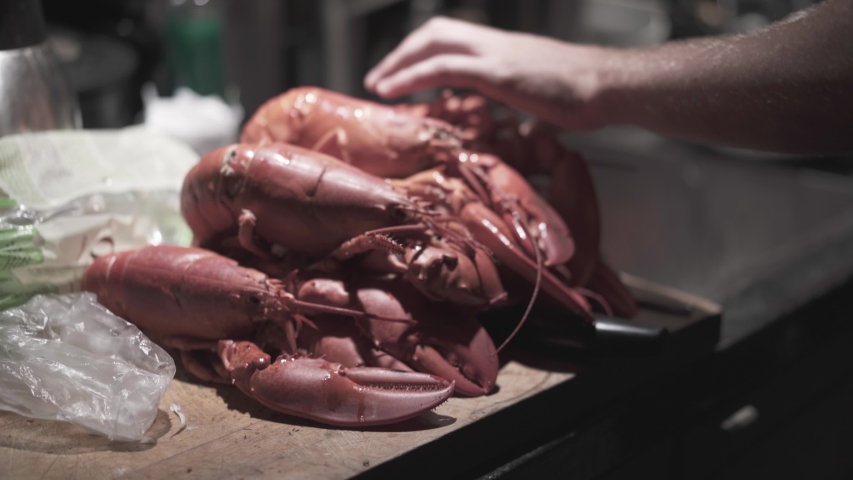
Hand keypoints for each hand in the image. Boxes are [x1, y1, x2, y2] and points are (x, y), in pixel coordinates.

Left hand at [364, 17, 616, 130]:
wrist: (610, 86)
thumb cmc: (586, 96)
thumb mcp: (547, 103)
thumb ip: (529, 112)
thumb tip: (526, 130)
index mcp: (504, 50)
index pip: (453, 39)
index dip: (424, 51)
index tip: (404, 73)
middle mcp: (495, 45)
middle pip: (437, 32)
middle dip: (404, 52)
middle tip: (380, 78)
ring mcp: (496, 55)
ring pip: (434, 44)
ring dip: (399, 63)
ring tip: (377, 83)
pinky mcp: (498, 72)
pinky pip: (444, 68)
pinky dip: (412, 75)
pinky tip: (393, 89)